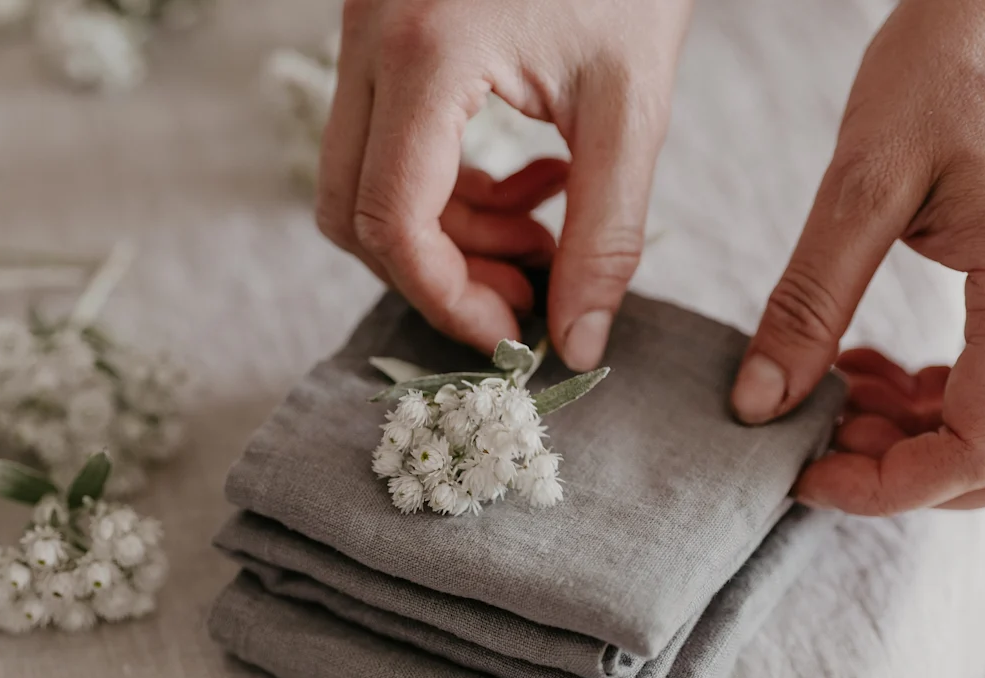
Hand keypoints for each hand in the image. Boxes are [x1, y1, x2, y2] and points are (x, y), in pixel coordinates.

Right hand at [315, 0, 692, 365]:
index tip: (512, 333)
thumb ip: (606, 231)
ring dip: (448, 232)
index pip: (392, 219)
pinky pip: (385, 139)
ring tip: (545, 232)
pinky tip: (533, 179)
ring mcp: (364, 31)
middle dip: (436, 272)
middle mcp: (370, 40)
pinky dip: (447, 184)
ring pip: (364, 180)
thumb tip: (579, 339)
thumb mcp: (631, 101)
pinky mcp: (381, 30)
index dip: (445, 296)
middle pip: (353, 210)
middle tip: (523, 295)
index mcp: (427, 54)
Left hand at [731, 0, 984, 514]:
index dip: (889, 486)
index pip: (983, 449)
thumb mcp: (861, 182)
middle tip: (823, 439)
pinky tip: (866, 359)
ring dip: (926, 437)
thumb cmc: (950, 62)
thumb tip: (760, 403)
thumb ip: (809, 300)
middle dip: (919, 477)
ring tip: (833, 394)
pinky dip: (941, 394)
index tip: (804, 470)